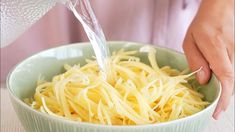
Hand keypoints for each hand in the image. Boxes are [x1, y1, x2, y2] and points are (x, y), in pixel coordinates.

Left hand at [183, 0, 233, 118]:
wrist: (222, 9)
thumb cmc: (204, 24)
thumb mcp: (190, 41)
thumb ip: (196, 61)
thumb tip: (203, 81)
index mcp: (217, 48)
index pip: (225, 79)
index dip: (223, 98)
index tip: (217, 112)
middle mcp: (232, 52)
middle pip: (230, 81)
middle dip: (221, 96)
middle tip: (212, 107)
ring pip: (232, 77)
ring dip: (224, 88)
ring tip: (214, 94)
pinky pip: (233, 70)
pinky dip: (226, 79)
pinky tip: (218, 79)